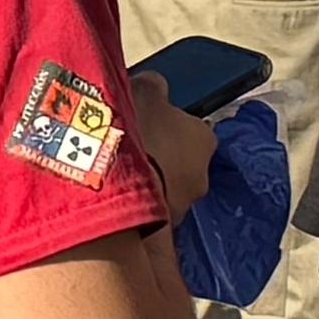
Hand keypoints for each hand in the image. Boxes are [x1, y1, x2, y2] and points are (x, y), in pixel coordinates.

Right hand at [122, 68, 213, 229]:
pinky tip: (114, 196)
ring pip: (165, 189)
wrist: (119, 190)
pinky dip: (137, 204)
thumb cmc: (136, 134)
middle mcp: (202, 176)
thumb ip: (153, 87)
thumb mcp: (143, 92)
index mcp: (204, 139)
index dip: (166, 124)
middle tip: (129, 150)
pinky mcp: (164, 232)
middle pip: (181, 161)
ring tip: (115, 175)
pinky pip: (149, 211)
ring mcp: (184, 207)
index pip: (191, 127)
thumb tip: (155, 86)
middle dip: (160, 157)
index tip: (144, 123)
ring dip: (148, 182)